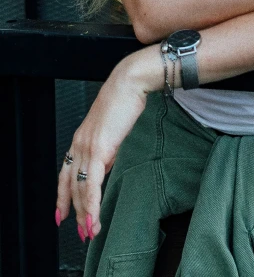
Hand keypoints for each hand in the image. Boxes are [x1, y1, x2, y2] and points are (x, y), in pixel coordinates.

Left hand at [56, 57, 148, 240]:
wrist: (129, 83)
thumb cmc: (125, 101)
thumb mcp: (113, 130)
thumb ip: (107, 149)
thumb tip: (107, 165)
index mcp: (81, 138)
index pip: (65, 173)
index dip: (62, 196)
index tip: (62, 214)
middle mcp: (79, 143)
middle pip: (71, 185)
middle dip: (75, 211)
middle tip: (82, 230)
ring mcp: (87, 146)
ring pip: (79, 188)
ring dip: (84, 213)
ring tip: (90, 230)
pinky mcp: (99, 148)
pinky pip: (92, 183)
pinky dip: (92, 203)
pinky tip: (94, 215)